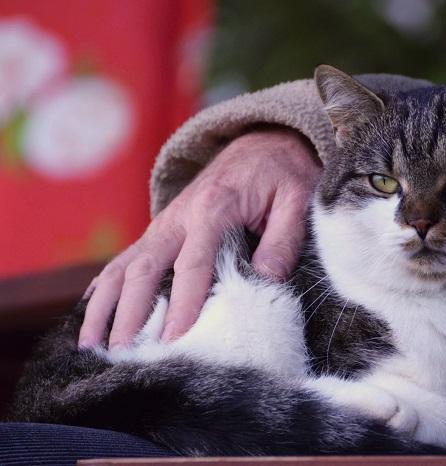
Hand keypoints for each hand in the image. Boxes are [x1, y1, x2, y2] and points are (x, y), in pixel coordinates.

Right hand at [78, 127, 320, 348]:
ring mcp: (165, 224)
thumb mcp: (297, 201)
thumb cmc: (282, 174)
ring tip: (89, 345)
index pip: (193, 265)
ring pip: (124, 266)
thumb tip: (266, 281)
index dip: (182, 305)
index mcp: (214, 208)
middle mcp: (179, 216)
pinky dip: (105, 288)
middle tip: (123, 354)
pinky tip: (93, 316)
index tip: (173, 342)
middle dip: (131, 314)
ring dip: (104, 306)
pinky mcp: (161, 230)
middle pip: (144, 269)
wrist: (263, 142)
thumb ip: (283, 240)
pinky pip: (125, 260)